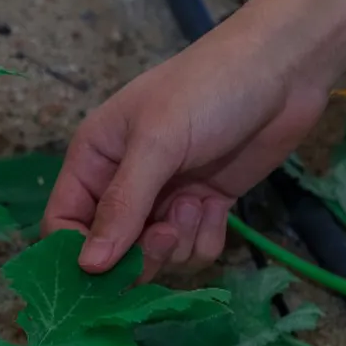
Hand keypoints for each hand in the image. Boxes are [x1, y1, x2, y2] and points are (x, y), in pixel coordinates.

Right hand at [43, 23, 330, 280]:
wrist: (282, 70)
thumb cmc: (207, 91)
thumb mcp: (157, 144)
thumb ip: (122, 206)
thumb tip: (87, 267)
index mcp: (95, 158)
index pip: (63, 221)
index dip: (76, 252)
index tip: (103, 276)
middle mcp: (124, 182)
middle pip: (111, 249)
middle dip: (139, 253)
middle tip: (166, 234)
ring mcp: (166, 196)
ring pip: (156, 255)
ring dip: (178, 242)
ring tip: (197, 203)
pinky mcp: (205, 205)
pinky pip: (194, 248)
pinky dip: (206, 236)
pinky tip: (218, 205)